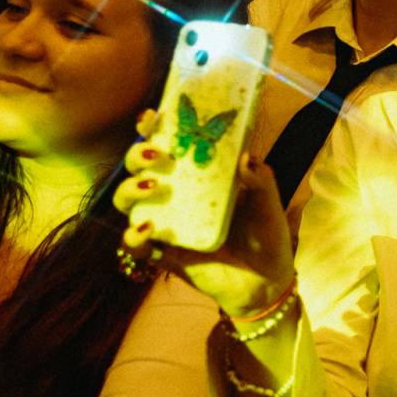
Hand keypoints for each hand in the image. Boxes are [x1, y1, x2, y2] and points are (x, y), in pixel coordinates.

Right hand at [114, 110, 294, 315]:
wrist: (265, 280)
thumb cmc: (265, 233)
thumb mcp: (268, 201)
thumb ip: (260, 178)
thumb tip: (245, 157)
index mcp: (200, 175)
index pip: (170, 144)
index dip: (154, 128)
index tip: (152, 115)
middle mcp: (176, 195)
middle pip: (139, 167)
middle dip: (137, 155)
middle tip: (156, 155)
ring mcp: (166, 223)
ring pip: (127, 201)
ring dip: (130, 190)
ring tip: (151, 187)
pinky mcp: (163, 253)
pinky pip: (135, 245)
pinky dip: (133, 236)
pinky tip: (147, 228)